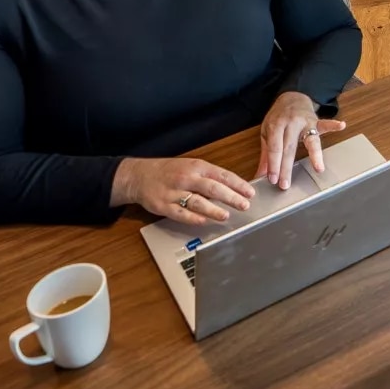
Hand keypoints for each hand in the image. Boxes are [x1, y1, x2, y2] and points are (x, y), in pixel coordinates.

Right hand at [113, 155, 254, 226]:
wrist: (139, 176)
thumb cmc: (169, 171)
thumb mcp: (191, 167)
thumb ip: (209, 177)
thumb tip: (233, 189)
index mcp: (196, 166)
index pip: (222, 175)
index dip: (238, 184)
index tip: (250, 192)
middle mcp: (186, 178)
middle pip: (212, 188)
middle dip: (230, 197)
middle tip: (244, 205)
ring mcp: (174, 192)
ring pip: (197, 201)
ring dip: (213, 209)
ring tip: (226, 215)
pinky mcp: (163, 205)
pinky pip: (180, 213)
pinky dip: (193, 218)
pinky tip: (203, 221)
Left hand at [258, 90, 346, 189]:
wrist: (292, 97)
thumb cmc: (279, 117)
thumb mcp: (267, 132)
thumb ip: (266, 154)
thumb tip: (260, 175)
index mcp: (276, 125)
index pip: (275, 148)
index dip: (274, 164)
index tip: (273, 179)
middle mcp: (291, 123)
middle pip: (290, 148)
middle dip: (287, 168)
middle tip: (285, 184)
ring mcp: (305, 121)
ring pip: (309, 140)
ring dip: (315, 155)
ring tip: (319, 168)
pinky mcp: (316, 121)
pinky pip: (325, 124)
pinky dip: (333, 125)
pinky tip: (341, 126)